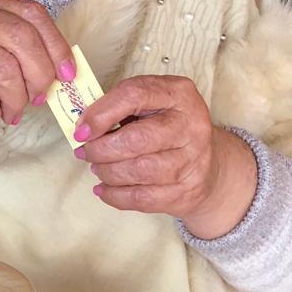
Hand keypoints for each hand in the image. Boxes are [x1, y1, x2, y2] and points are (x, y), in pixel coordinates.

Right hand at [0, 0, 75, 140]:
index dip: (56, 45)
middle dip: (41, 75)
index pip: (32, 13)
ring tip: (9, 111)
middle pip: (23, 38)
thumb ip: (14, 49)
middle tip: (38, 98)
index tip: (67, 74)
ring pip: (6, 69)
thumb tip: (61, 69)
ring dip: (16, 98)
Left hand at [74, 75, 257, 237]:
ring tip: (98, 168)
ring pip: (137, 171)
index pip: (134, 95)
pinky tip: (104, 189)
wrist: (210, 164)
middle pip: (135, 140)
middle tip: (86, 152)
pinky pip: (141, 198)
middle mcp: (190, 125)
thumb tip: (83, 126)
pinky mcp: (186, 190)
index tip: (81, 130)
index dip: (100, 114)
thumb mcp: (152, 104)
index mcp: (179, 93)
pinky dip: (114, 195)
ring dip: (107, 172)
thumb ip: (120, 107)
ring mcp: (192, 160)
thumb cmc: (169, 128)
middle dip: (100, 149)